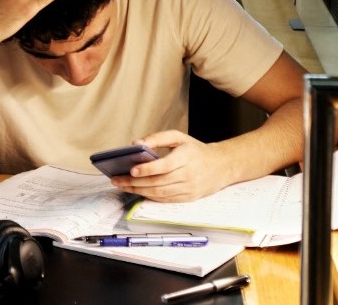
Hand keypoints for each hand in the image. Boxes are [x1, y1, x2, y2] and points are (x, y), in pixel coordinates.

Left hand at [110, 131, 233, 201]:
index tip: (131, 170)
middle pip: (157, 182)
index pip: (164, 166)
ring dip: (138, 191)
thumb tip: (136, 144)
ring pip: (159, 193)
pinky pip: (165, 199)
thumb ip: (157, 138)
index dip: (147, 169)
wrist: (221, 166)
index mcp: (186, 158)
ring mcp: (188, 189)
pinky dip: (149, 196)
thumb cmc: (195, 150)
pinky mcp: (188, 198)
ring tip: (122, 186)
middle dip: (134, 182)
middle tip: (116, 180)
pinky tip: (137, 191)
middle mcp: (188, 175)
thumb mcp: (179, 137)